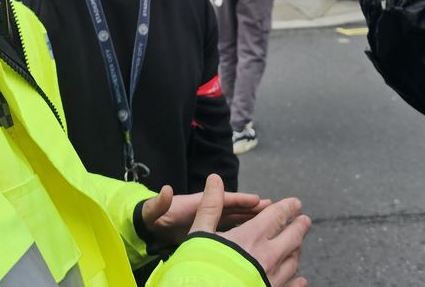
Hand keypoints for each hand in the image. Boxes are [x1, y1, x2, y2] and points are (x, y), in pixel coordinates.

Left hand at [140, 176, 268, 247]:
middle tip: (274, 207)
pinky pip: (230, 230)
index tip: (257, 200)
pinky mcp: (209, 232)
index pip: (223, 200)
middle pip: (234, 207)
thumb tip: (165, 190)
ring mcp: (209, 220)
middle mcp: (207, 209)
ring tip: (271, 218)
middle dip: (253, 207)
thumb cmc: (153, 218)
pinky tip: (255, 234)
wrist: (149, 229)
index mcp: (197, 202)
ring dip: (252, 218)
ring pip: (235, 219)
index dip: (240, 199)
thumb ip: (159, 203)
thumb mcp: (153, 211)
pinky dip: (243, 231)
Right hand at [189, 174, 310, 286]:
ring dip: (296, 250)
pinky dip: (297, 281)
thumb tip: (214, 178)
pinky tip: (300, 279)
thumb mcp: (200, 234)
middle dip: (300, 226)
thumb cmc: (199, 268)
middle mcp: (267, 257)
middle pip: (292, 238)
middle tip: (305, 220)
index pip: (277, 216)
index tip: (296, 203)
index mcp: (251, 237)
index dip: (288, 207)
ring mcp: (271, 279)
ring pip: (293, 262)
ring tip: (297, 245)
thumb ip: (211, 206)